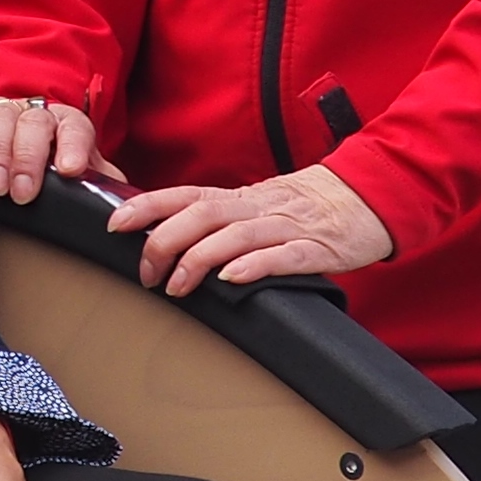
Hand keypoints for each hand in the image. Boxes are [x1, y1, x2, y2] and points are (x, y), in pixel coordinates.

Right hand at [0, 90, 103, 205]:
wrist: (31, 151)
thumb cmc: (59, 170)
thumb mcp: (88, 179)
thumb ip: (104, 188)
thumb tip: (120, 212)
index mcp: (72, 125)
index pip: (75, 128)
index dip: (72, 147)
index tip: (68, 170)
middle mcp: (40, 112)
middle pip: (34, 122)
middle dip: (27, 158)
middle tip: (22, 194)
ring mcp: (8, 109)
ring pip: (2, 117)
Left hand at [110, 163, 394, 296]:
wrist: (366, 198)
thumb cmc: (302, 208)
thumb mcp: (254, 207)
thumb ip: (216, 220)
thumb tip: (161, 239)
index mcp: (238, 198)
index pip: (184, 195)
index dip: (147, 206)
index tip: (114, 223)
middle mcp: (256, 207)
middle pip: (202, 214)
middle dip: (165, 241)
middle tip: (145, 273)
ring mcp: (286, 227)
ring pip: (235, 235)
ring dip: (200, 259)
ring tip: (176, 286)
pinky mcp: (317, 249)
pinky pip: (283, 257)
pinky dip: (255, 266)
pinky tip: (233, 279)